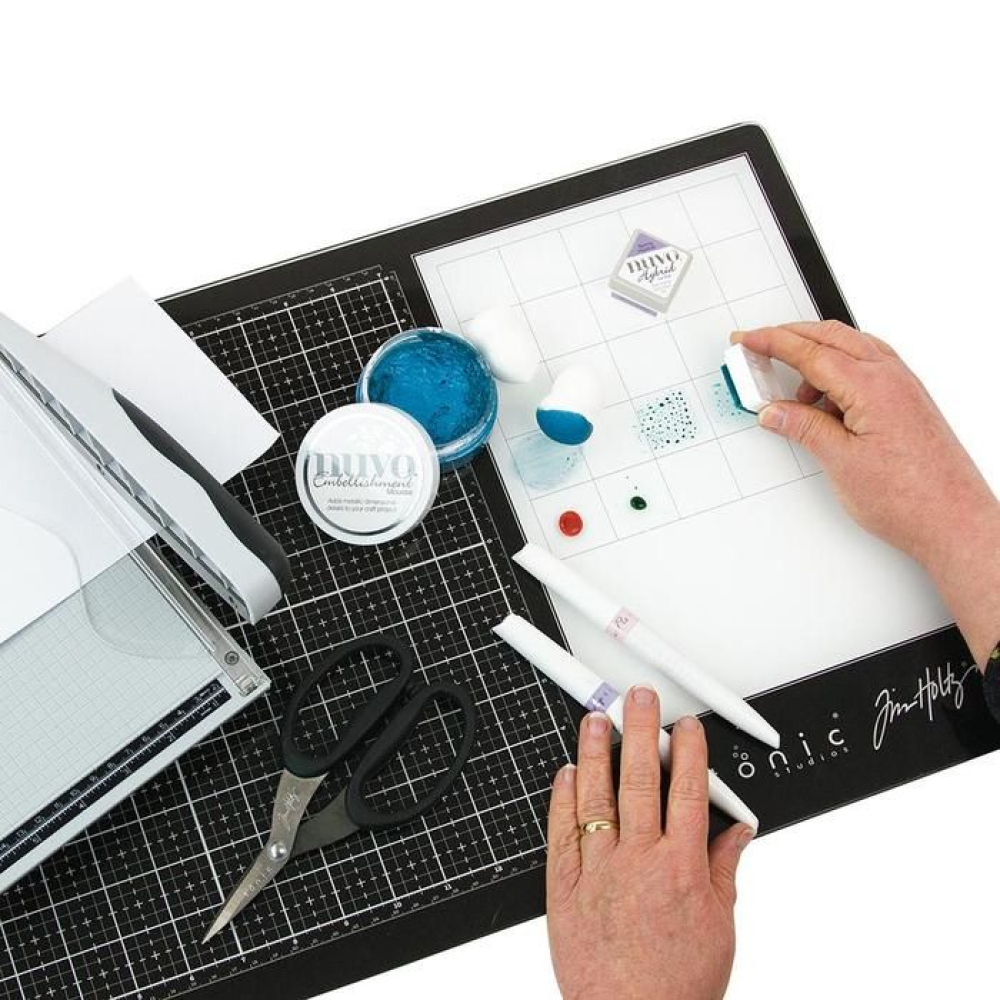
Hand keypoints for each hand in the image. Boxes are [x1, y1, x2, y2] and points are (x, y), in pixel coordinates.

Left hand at [546, 687, 754, 999]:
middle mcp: (639, 860)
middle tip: (639, 699)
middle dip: (641, 731)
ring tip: (596, 718)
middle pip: (640, 780)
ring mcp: (599, 870)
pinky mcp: (565, 886)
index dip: (689, 752)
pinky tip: (567, 771)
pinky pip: (562, 831)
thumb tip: (738, 831)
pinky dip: (563, 798)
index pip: (688, 792)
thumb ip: (726, 869)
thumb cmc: (677, 984)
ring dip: (596, 751)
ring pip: (596, 796)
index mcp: (682, 867)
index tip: (685, 727)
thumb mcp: (720, 926)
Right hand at [732, 320, 999, 663]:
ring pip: (851, 349)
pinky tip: (826, 400)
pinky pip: (868, 367)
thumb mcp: (840, 461)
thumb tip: (775, 411)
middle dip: (791, 337)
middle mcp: (891, 379)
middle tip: (760, 347)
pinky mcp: (907, 402)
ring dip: (817, 355)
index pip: (811, 352)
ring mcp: (903, 388)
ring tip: (791, 392)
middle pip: (832, 338)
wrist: (951, 520)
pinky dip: (840, 371)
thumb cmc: (910, 497)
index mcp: (872, 387)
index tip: (747, 340)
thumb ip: (804, 428)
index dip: (773, 343)